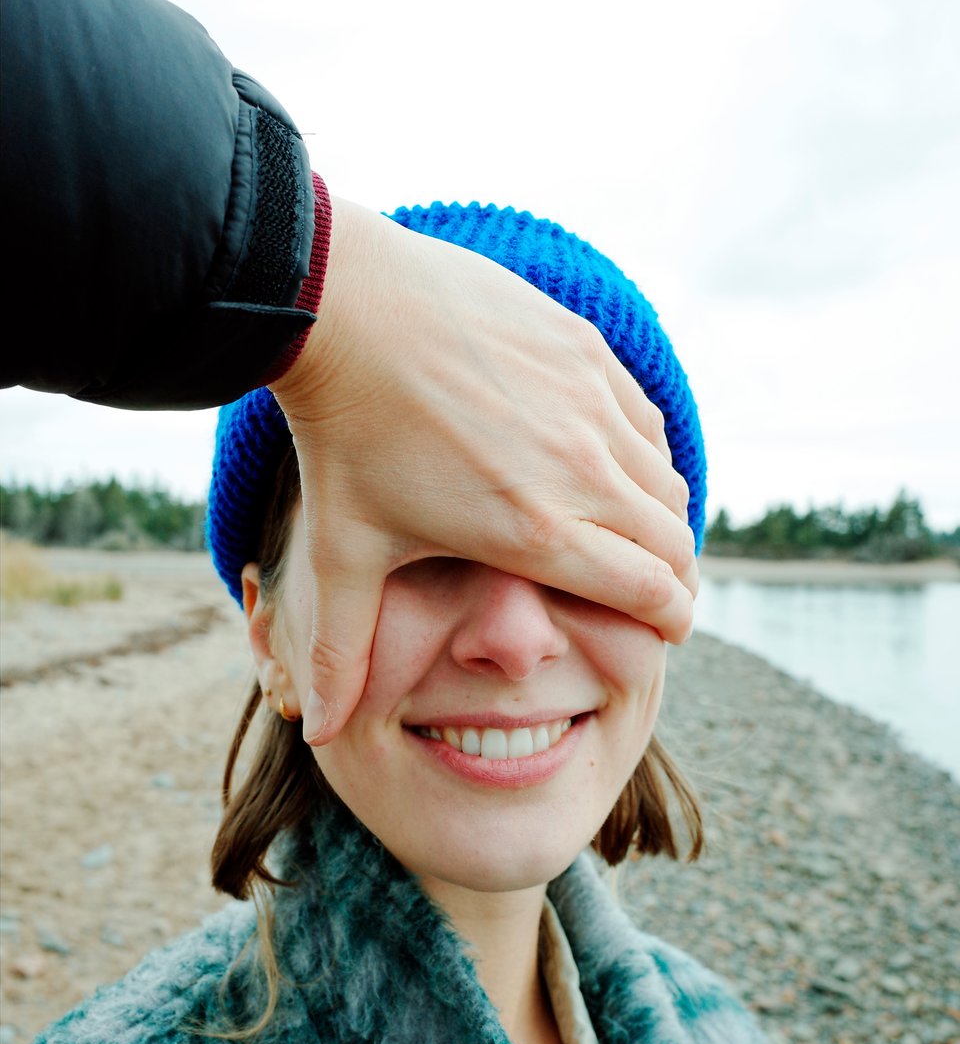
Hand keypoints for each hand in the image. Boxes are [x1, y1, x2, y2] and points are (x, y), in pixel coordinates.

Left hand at [272, 197, 696, 744]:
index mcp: (534, 532)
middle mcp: (580, 469)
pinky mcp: (584, 351)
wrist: (344, 307)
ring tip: (636, 536)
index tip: (668, 632)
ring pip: (667, 481)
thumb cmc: (343, 436)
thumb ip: (340, 653)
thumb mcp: (341, 554)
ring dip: (662, 520)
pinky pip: (647, 419)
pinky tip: (614, 466)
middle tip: (658, 595)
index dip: (671, 621)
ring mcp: (588, 402)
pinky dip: (646, 456)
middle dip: (674, 581)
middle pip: (673, 544)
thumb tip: (320, 736)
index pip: (648, 593)